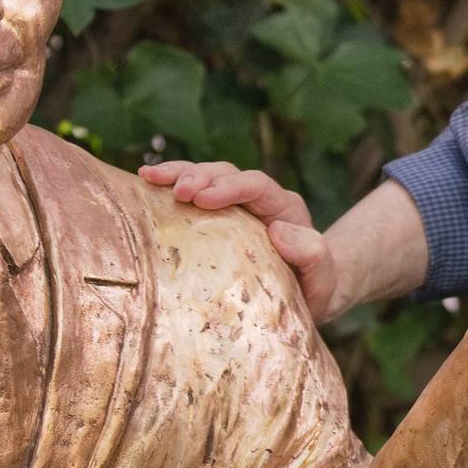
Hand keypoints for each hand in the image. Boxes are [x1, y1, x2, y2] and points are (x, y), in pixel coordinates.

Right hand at [138, 160, 339, 321]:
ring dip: (179, 174)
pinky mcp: (215, 217)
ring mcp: (236, 206)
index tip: (202, 199)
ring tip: (149, 178)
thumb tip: (280, 231)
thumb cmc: (315, 287)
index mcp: (284, 208)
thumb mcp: (322, 278)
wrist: (307, 294)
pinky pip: (193, 195)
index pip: (256, 185)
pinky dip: (170, 188)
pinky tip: (145, 185)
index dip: (229, 188)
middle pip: (227, 172)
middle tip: (175, 190)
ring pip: (206, 176)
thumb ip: (312, 255)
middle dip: (198, 176)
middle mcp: (259, 200)